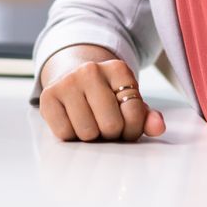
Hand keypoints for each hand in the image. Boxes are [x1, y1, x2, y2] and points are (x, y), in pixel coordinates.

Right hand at [39, 47, 164, 141]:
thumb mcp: (128, 101)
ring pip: (87, 133)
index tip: (126, 125)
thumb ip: (146, 116)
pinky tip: (73, 122)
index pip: (134, 113)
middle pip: (110, 126)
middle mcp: (90, 70)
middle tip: (106, 127)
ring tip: (90, 123)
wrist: (72, 78)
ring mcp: (67, 81)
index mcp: (117, 69)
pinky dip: (71, 136)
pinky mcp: (48, 96)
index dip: (132, 129)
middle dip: (111, 135)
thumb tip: (158, 127)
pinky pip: (65, 133)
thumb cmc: (106, 96)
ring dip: (91, 137)